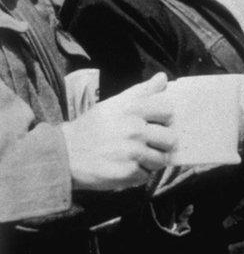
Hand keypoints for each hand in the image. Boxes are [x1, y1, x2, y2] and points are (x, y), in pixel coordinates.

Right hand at [61, 73, 176, 190]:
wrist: (63, 154)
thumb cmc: (92, 127)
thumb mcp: (114, 104)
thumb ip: (141, 91)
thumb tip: (163, 78)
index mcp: (132, 110)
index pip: (168, 111)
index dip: (164, 119)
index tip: (156, 123)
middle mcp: (134, 130)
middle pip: (170, 139)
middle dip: (162, 143)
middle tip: (148, 143)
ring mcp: (131, 153)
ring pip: (161, 159)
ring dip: (151, 160)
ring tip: (135, 156)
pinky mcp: (127, 173)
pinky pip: (146, 175)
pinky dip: (138, 174)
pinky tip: (124, 167)